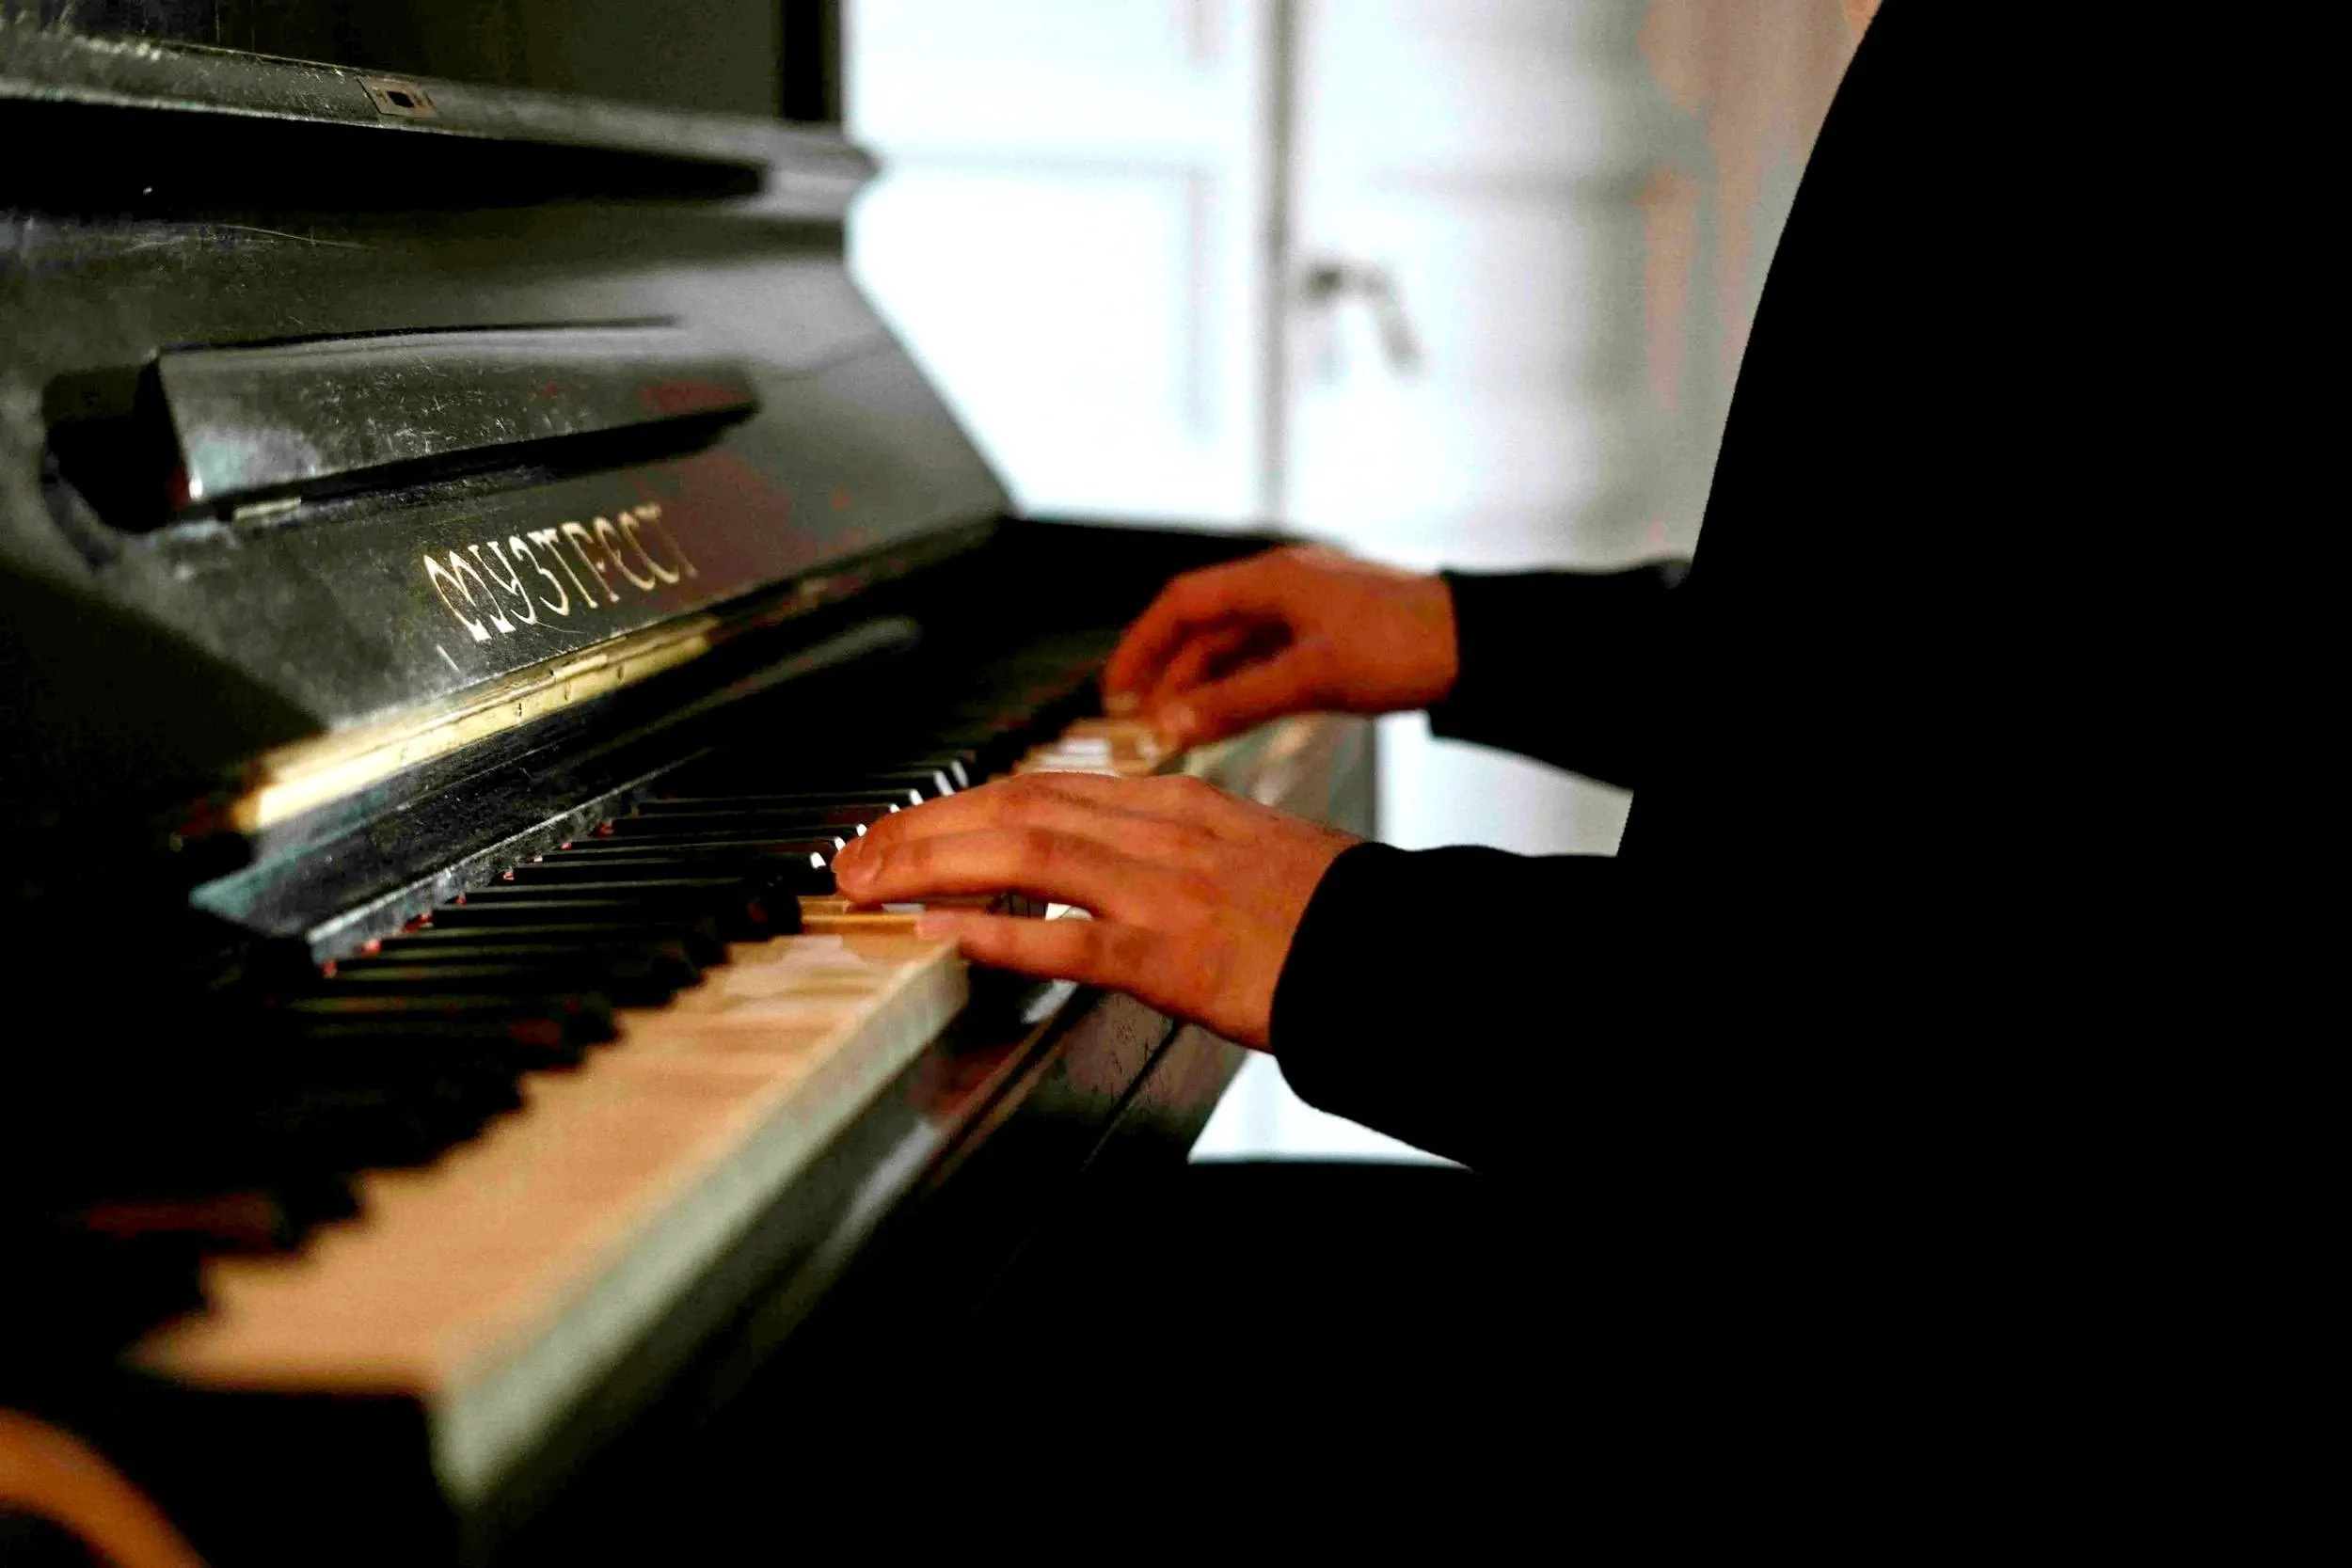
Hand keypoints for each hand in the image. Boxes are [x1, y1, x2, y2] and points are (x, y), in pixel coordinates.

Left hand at [830, 772, 1357, 1047]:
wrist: (1397, 952)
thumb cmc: (1326, 913)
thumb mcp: (1244, 848)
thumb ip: (1168, 844)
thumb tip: (1095, 862)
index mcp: (1176, 801)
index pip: (1041, 786)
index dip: (957, 805)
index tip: (901, 826)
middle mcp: (1162, 831)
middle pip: (1015, 807)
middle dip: (920, 828)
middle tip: (852, 859)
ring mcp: (1166, 890)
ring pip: (1027, 854)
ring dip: (933, 866)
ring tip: (870, 887)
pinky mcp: (1176, 956)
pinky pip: (1070, 936)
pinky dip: (998, 931)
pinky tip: (944, 934)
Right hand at [1102, 545, 1458, 750]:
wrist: (1480, 644)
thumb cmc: (1402, 647)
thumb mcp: (1311, 679)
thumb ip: (1235, 703)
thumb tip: (1167, 725)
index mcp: (1273, 577)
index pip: (1182, 603)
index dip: (1141, 645)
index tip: (1113, 689)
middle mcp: (1283, 584)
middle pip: (1205, 626)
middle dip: (1169, 673)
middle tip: (1140, 721)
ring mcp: (1307, 608)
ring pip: (1236, 646)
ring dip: (1204, 684)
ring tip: (1176, 729)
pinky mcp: (1329, 634)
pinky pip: (1267, 658)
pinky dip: (1241, 687)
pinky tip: (1227, 718)